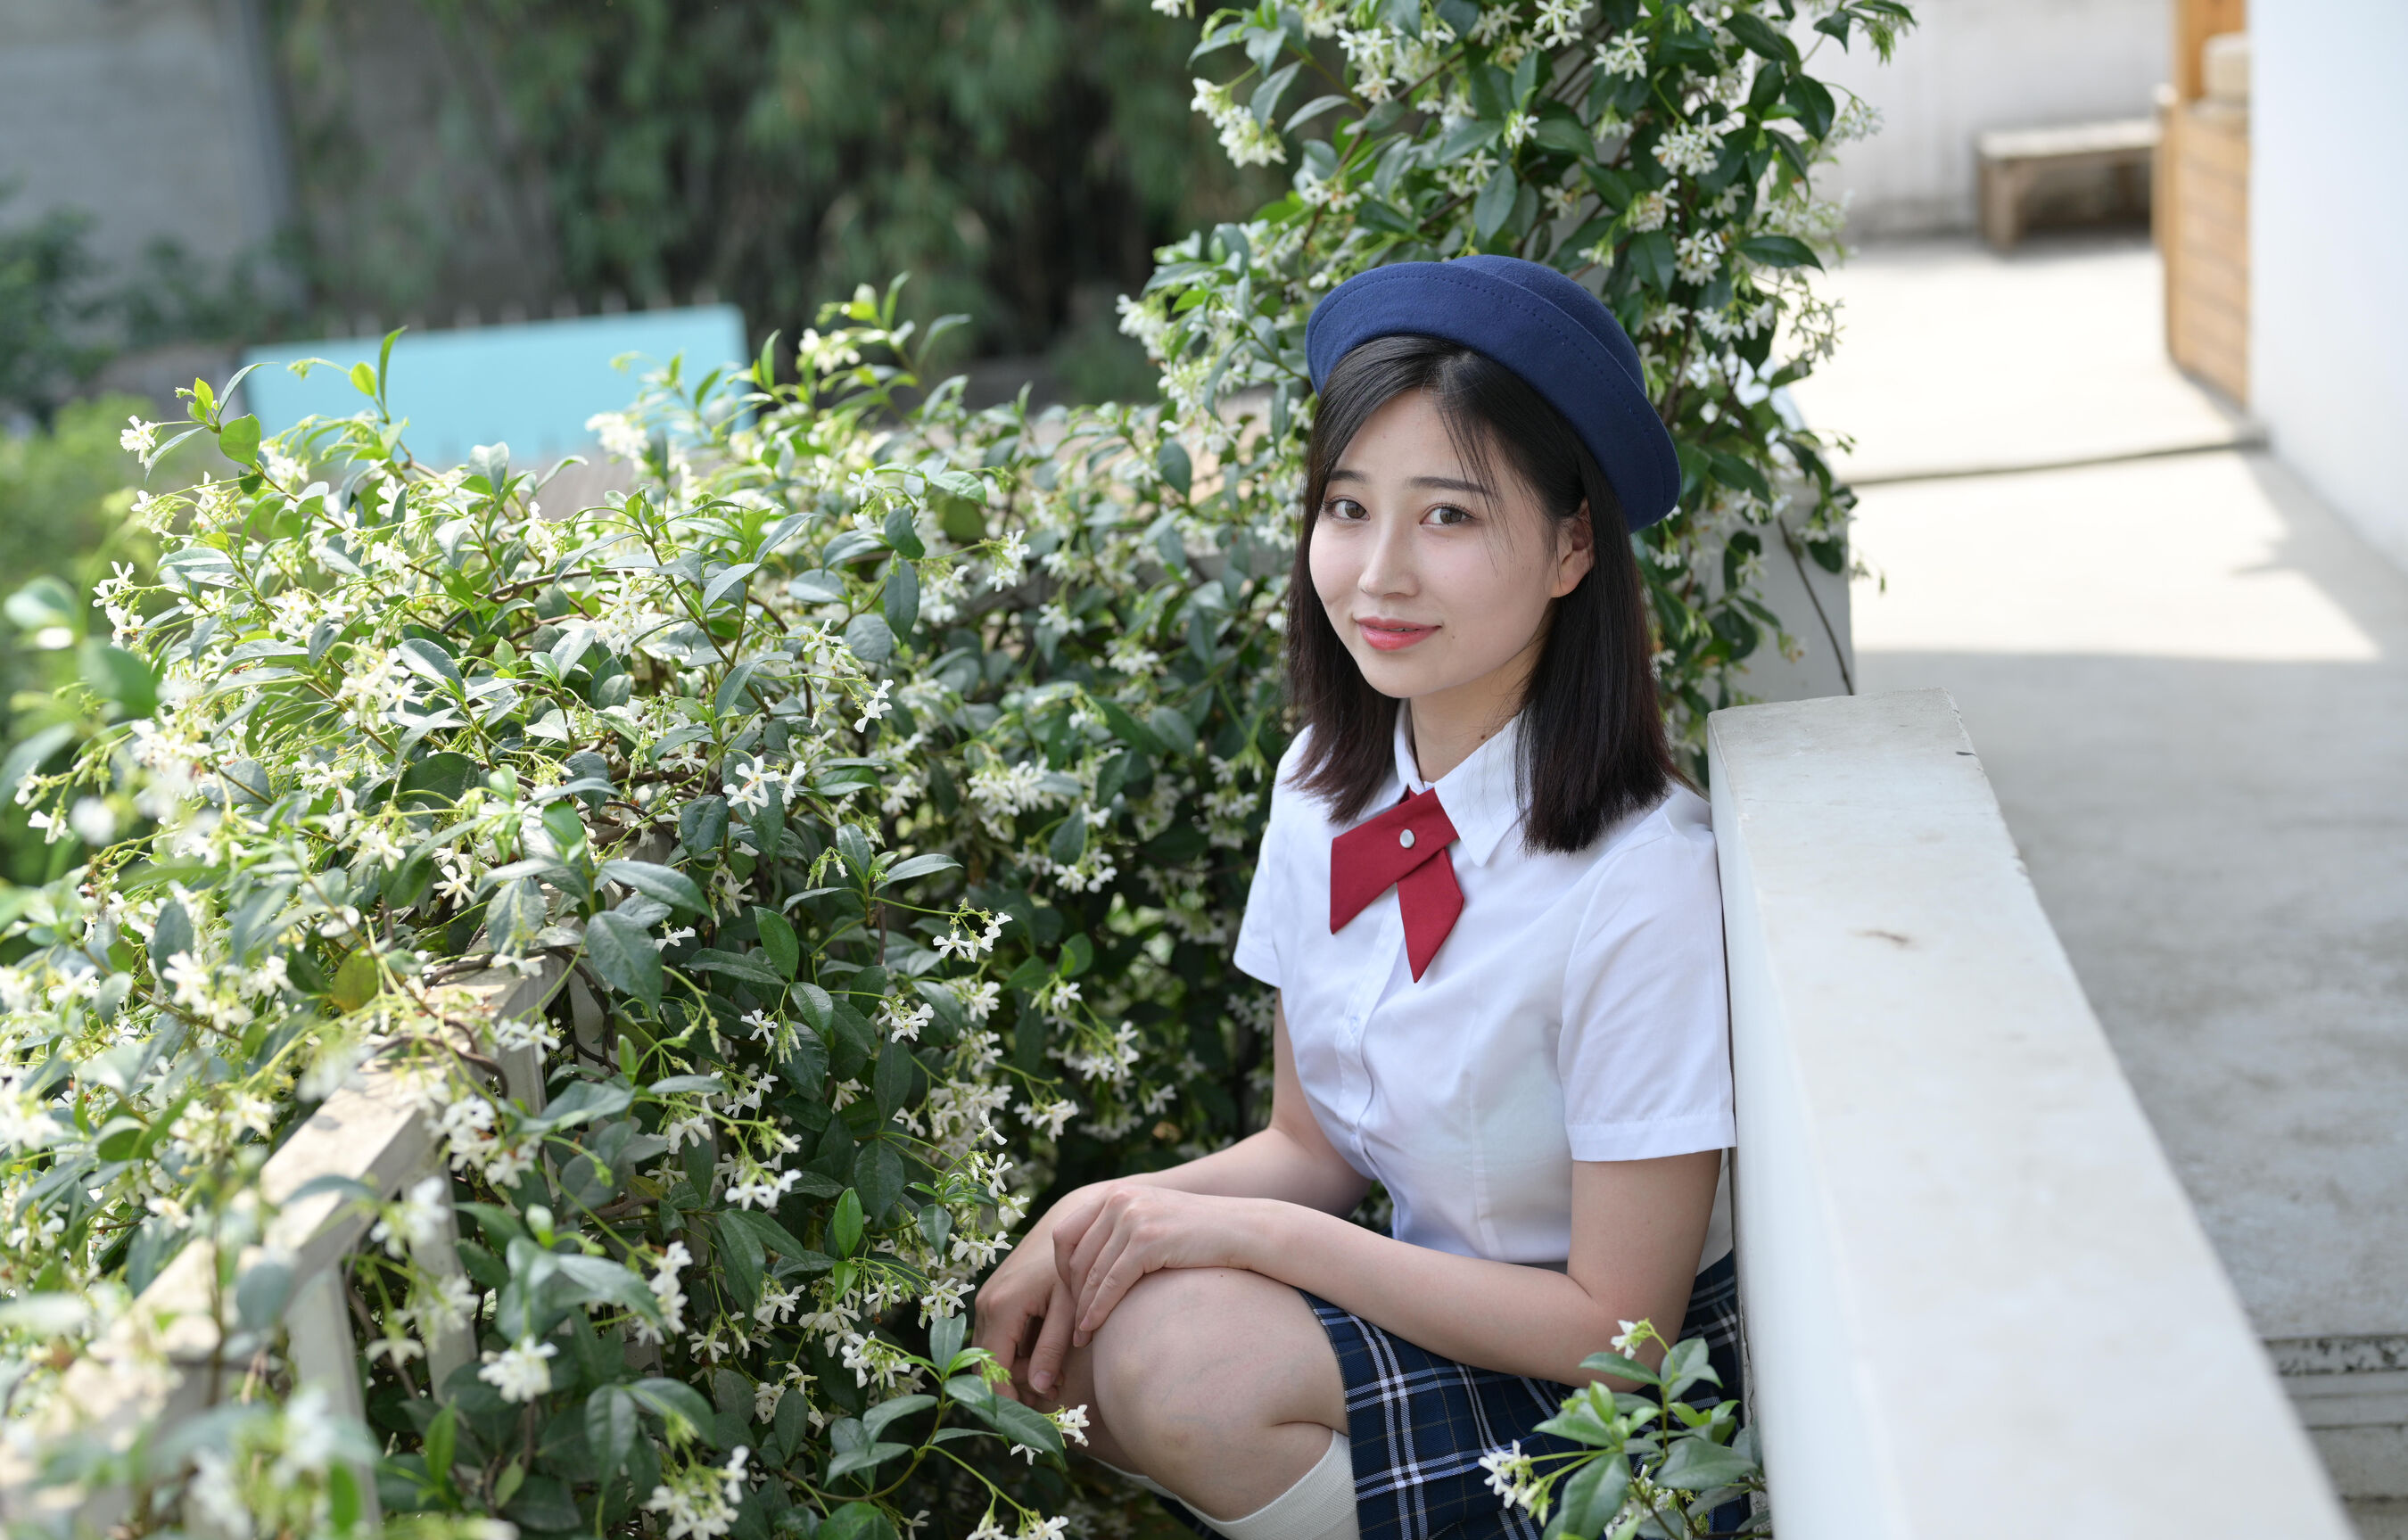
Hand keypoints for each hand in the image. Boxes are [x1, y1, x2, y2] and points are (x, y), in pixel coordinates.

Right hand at [971, 1184, 1115, 1401]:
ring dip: (1014, 1373)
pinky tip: (1045, 1360)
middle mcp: (986, 1303)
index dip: (1005, 1399)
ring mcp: (987, 1299)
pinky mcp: (995, 1298)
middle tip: (1046, 1404)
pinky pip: (997, 1338)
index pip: (992, 1367)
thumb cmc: (1075, 1267)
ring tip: (1053, 1381)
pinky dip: (1015, 1355)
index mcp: (1003, 1306)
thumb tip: (1040, 1388)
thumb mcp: (1069, 1309)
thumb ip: (1053, 1348)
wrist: (1070, 1226)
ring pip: (989, 1353)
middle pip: (985, 1365)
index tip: (1025, 1422)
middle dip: (1011, 1389)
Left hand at [1054, 1186, 1264, 1347]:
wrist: (1242, 1229)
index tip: (1069, 1297)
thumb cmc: (1197, 1233)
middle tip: (1072, 1327)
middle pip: (1074, 1257)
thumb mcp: (1150, 1221)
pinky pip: (1111, 1283)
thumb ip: (1119, 1231)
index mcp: (1114, 1193)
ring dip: (1082, 1310)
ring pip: (1091, 1274)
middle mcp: (1118, 1200)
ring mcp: (1132, 1217)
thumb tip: (1085, 1266)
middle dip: (1070, 1296)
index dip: (1061, 1270)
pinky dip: (1098, 1309)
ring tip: (1082, 1337)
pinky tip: (1094, 1329)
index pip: (1065, 1234)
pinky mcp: (1147, 1240)